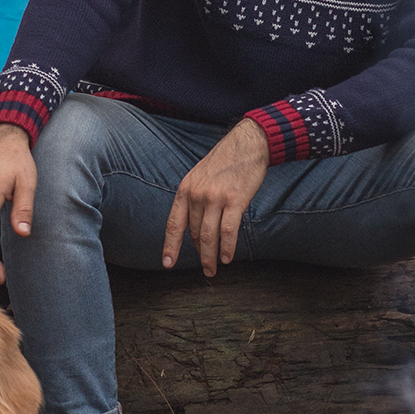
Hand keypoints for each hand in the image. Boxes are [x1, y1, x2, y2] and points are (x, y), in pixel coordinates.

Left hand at [162, 117, 269, 276]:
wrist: (247, 144)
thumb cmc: (224, 162)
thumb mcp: (198, 177)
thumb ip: (193, 201)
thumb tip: (192, 229)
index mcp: (185, 190)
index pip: (174, 223)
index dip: (170, 245)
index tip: (167, 263)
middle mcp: (197, 195)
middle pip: (194, 233)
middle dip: (199, 254)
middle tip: (205, 269)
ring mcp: (215, 198)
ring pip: (209, 235)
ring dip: (211, 256)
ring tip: (213, 269)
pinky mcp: (235, 200)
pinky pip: (228, 230)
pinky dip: (227, 247)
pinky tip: (227, 257)